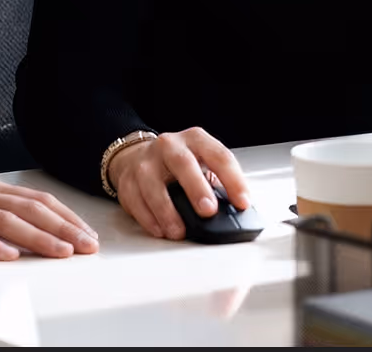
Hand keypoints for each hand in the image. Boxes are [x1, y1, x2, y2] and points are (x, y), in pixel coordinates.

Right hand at [106, 126, 250, 239]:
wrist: (137, 156)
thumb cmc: (178, 166)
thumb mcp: (201, 164)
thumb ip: (217, 185)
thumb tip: (236, 214)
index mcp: (195, 140)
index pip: (219, 155)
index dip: (233, 179)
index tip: (243, 202)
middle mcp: (170, 146)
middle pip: (183, 163)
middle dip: (197, 188)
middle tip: (208, 211)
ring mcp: (147, 161)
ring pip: (154, 184)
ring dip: (168, 211)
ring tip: (179, 231)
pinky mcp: (128, 180)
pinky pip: (136, 200)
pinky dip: (149, 218)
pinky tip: (160, 229)